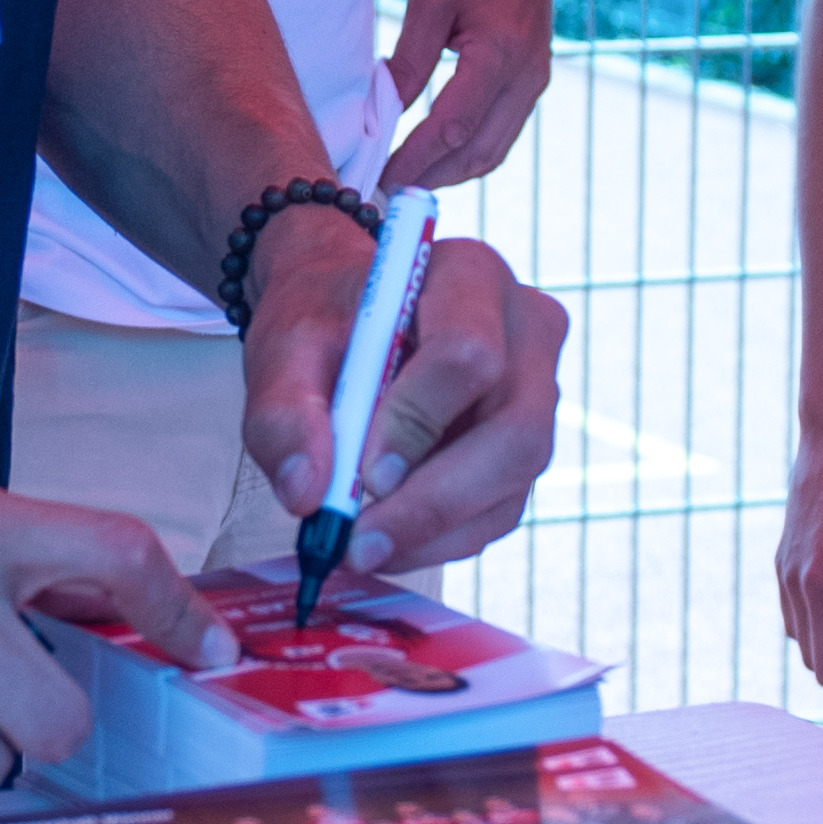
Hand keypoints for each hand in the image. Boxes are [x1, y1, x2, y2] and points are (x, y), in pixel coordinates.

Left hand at [237, 221, 567, 573]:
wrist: (348, 323)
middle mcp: (526, 331)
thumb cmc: (322, 324)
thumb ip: (285, 414)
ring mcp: (538, 391)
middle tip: (359, 544)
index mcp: (471, 277)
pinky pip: (501, 509)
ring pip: (512, 481)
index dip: (418, 421)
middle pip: (516, 430)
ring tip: (360, 546)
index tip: (362, 474)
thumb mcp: (284, 350)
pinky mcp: (526, 446)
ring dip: (434, 530)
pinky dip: (441, 538)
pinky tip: (387, 541)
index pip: (469, 354)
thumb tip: (307, 493)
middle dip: (435, 501)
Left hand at [382, 0, 554, 186]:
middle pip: (478, 152)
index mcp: (501, 52)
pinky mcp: (534, 80)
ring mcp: (536, 80)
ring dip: (451, 172)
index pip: (452, 127)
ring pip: (494, 150)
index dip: (414, 161)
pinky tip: (435, 156)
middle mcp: (527, 75)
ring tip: (406, 182)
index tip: (379, 181)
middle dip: (431, 179)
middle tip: (385, 194)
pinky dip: (468, 153)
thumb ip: (409, 60)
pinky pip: (502, 133)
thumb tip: (382, 113)